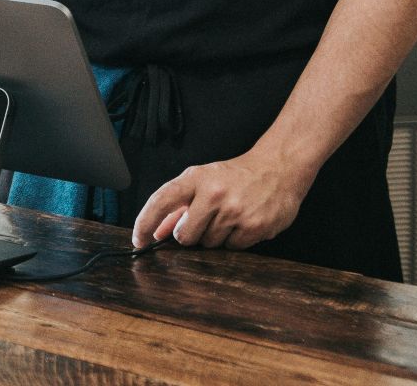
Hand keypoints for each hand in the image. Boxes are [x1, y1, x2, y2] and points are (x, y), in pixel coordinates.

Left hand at [132, 148, 315, 250]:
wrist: (278, 168)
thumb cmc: (235, 176)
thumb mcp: (202, 181)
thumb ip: (177, 206)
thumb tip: (155, 232)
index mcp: (195, 178)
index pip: (160, 201)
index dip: (144, 223)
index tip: (138, 239)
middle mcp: (213, 194)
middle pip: (185, 235)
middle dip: (190, 234)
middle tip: (206, 219)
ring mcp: (235, 211)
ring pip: (209, 244)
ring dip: (215, 236)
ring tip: (229, 216)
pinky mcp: (255, 226)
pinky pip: (232, 248)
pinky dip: (235, 240)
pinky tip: (244, 222)